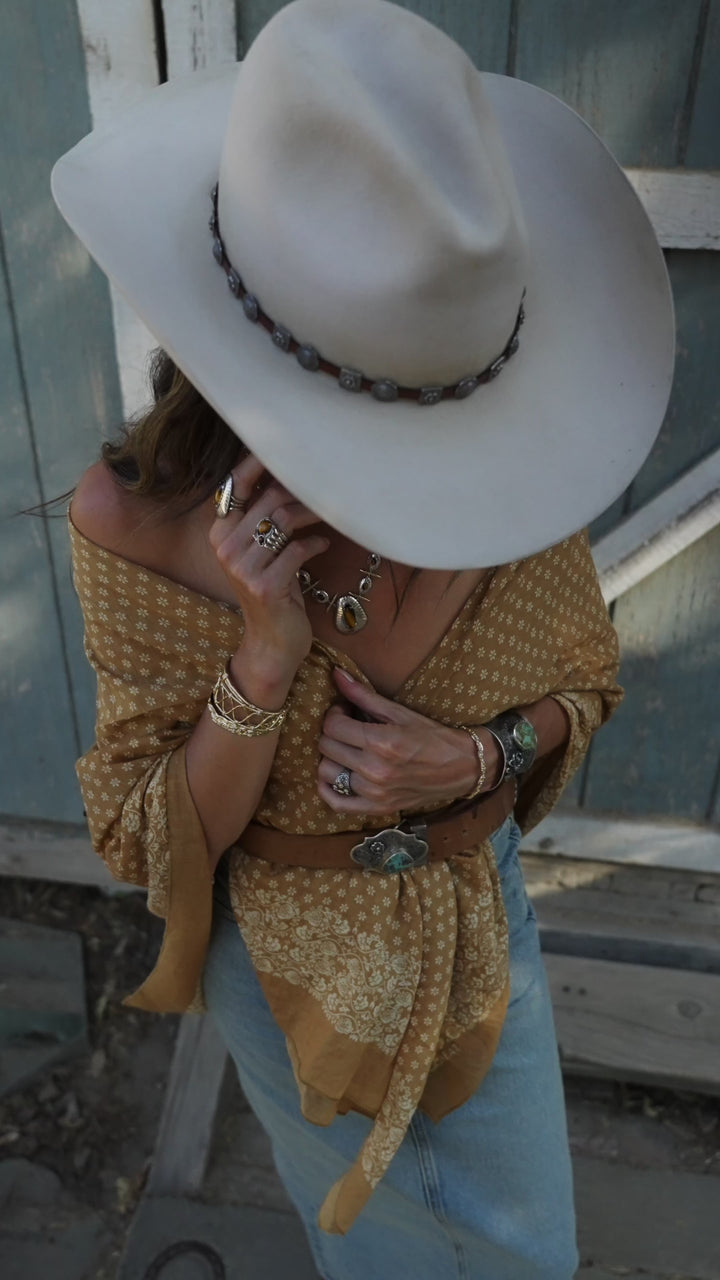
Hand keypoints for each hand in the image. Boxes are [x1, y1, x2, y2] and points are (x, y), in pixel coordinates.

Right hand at [209, 453, 328, 692]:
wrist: (272, 642)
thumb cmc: (273, 589)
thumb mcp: (261, 551)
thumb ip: (264, 517)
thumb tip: (289, 473)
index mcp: (219, 533)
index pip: (236, 485)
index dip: (260, 462)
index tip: (289, 448)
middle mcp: (225, 547)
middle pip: (268, 499)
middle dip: (301, 489)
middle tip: (325, 486)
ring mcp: (243, 568)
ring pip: (284, 520)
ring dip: (313, 513)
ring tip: (330, 514)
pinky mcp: (265, 586)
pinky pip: (297, 549)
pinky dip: (315, 543)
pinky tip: (323, 543)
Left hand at [317, 668, 488, 813]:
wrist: (462, 767)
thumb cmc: (433, 736)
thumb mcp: (400, 712)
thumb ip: (364, 695)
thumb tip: (336, 674)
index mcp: (381, 742)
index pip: (332, 726)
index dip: (334, 714)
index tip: (345, 712)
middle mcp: (375, 770)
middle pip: (327, 747)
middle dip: (333, 733)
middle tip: (346, 728)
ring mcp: (374, 793)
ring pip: (326, 773)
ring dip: (331, 758)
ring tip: (346, 749)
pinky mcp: (377, 809)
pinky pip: (336, 802)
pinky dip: (327, 789)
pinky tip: (337, 774)